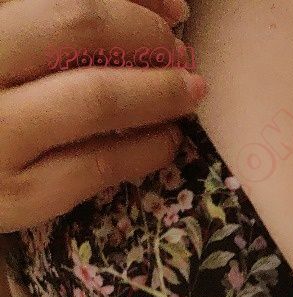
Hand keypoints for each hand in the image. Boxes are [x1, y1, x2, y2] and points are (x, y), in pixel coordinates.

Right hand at [0, 0, 204, 231]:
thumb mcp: (11, 50)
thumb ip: (60, 24)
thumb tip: (163, 8)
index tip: (176, 9)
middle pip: (75, 27)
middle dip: (145, 37)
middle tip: (182, 55)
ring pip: (93, 99)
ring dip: (157, 94)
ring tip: (188, 95)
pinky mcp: (15, 195)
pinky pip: (95, 165)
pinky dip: (144, 150)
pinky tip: (166, 141)